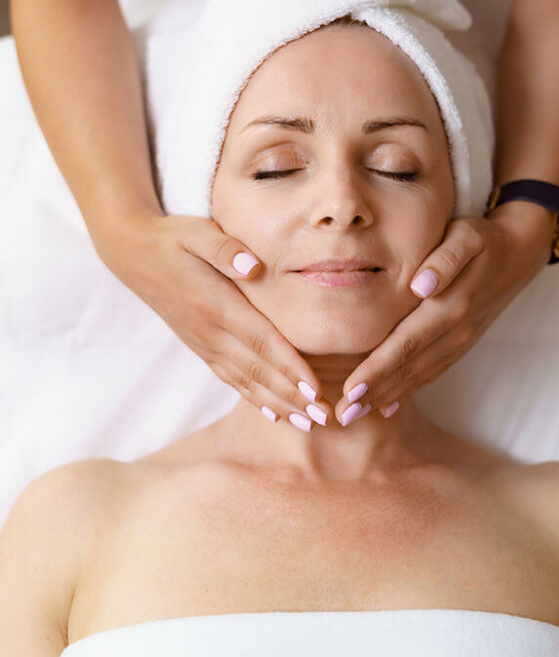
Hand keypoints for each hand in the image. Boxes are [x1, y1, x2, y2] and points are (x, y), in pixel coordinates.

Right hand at [99, 211, 329, 429]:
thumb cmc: (172, 239)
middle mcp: (210, 331)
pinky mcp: (200, 346)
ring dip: (279, 404)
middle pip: (259, 370)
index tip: (316, 390)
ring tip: (310, 423)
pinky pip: (231, 379)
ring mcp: (204, 343)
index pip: (262, 341)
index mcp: (216, 304)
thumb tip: (254, 268)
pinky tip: (275, 413)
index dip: (290, 368)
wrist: (133, 254)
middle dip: (294, 397)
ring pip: (246, 382)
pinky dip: (254, 398)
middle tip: (327, 417)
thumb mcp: (197, 232)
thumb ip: (225, 249)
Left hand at [334, 202, 555, 423]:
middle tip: (341, 415)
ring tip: (353, 415)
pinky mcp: (461, 345)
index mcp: (451, 306)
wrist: (518, 255)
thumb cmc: (482, 239)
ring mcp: (460, 342)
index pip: (406, 343)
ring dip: (386, 396)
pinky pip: (431, 373)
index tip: (349, 390)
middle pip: (408, 367)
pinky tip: (385, 405)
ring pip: (418, 376)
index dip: (377, 369)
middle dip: (373, 393)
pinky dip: (407, 391)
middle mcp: (456, 331)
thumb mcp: (466, 236)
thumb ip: (444, 260)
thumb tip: (421, 286)